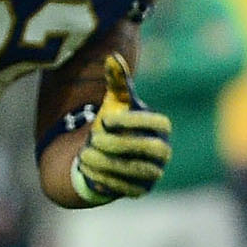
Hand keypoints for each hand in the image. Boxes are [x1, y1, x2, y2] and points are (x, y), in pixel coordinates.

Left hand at [69, 56, 172, 204]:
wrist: (104, 153)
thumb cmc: (114, 122)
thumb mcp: (114, 101)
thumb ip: (116, 82)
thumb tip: (111, 56)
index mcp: (161, 127)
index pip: (156, 123)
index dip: (132, 121)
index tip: (105, 119)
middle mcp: (162, 150)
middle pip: (150, 149)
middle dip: (120, 143)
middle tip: (93, 138)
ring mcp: (153, 172)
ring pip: (137, 170)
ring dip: (108, 163)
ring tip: (84, 155)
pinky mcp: (140, 190)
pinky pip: (127, 188)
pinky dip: (106, 180)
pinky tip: (87, 170)